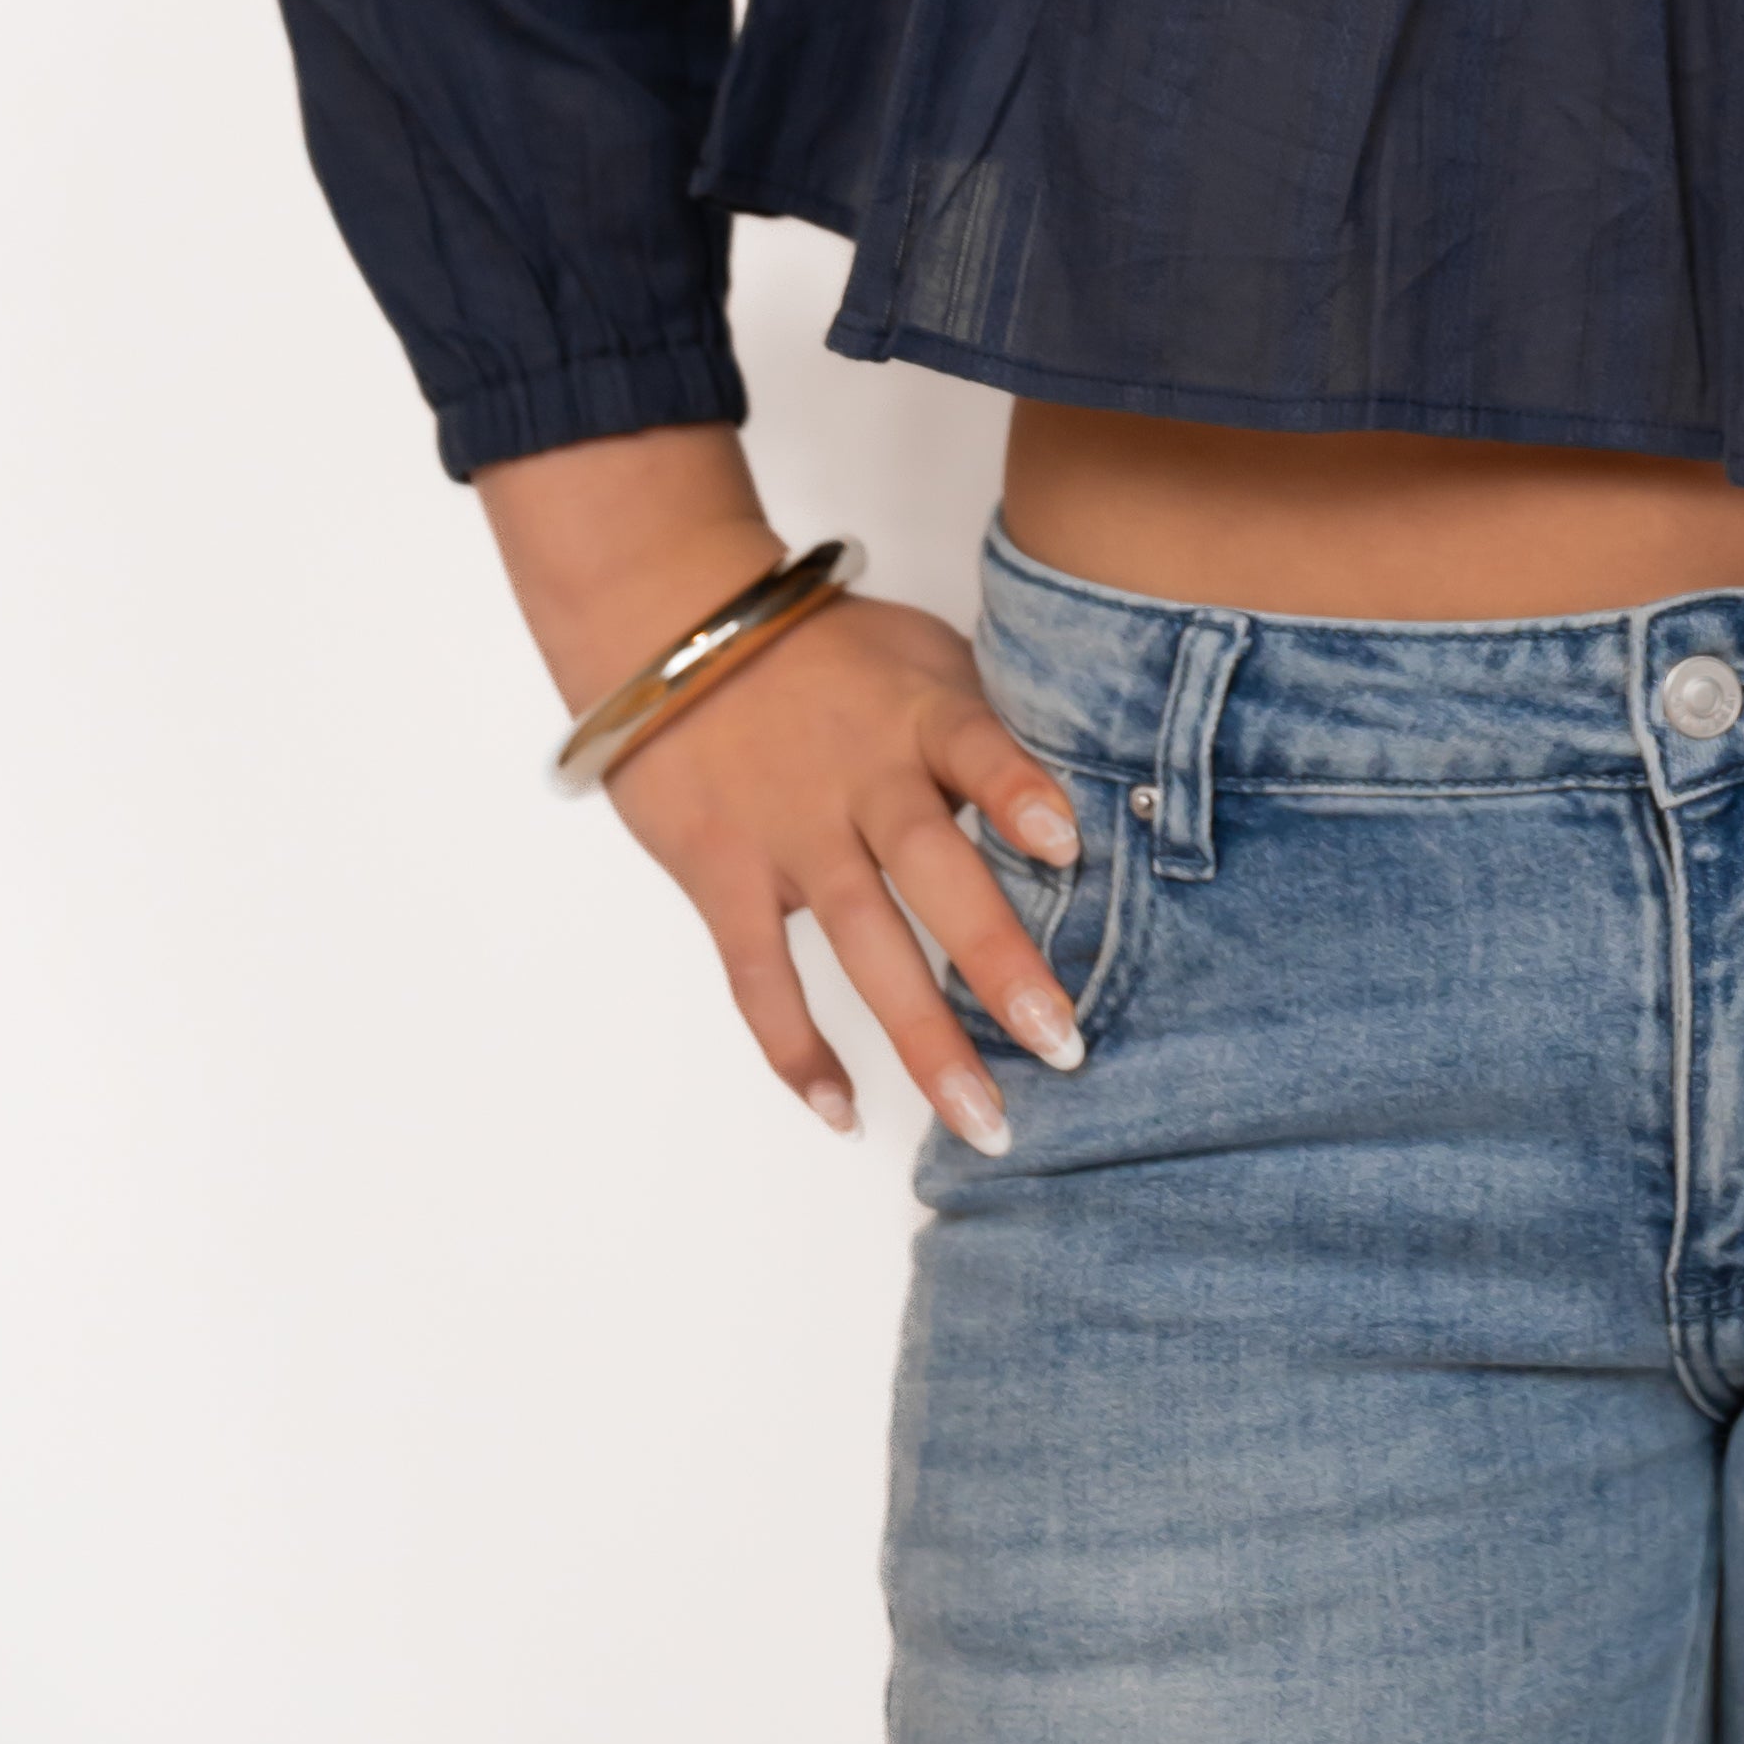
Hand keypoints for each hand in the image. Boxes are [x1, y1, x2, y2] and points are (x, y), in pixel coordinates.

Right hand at [480, 431, 1089, 1152]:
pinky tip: (843, 1109)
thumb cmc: (824, 650)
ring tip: (982, 1118)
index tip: (1070, 845)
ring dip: (922, 1037)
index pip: (977, 747)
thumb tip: (1073, 804)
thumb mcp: (919, 655)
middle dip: (997, 961)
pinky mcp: (723, 872)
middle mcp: (858, 776)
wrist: (670, 625)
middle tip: (1062, 1046)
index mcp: (916, 714)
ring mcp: (788, 831)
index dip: (1019, 791)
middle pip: (932, 869)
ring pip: (861, 944)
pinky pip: (760, 976)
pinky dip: (796, 1047)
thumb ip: (985, 726)